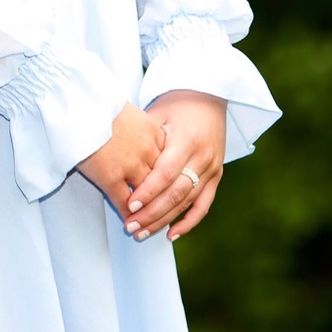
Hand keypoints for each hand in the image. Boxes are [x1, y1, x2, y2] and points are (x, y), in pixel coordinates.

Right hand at [76, 103, 165, 221]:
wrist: (75, 103)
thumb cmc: (93, 101)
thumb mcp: (124, 107)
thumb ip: (133, 122)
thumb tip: (129, 126)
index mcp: (152, 130)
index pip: (168, 160)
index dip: (170, 177)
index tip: (171, 186)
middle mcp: (147, 150)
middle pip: (164, 182)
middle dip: (164, 200)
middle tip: (164, 212)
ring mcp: (131, 165)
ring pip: (148, 196)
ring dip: (148, 213)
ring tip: (146, 224)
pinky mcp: (111, 176)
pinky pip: (124, 202)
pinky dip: (129, 215)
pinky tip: (129, 222)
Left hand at [125, 90, 226, 241]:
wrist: (208, 96)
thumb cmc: (175, 103)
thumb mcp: (157, 114)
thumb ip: (143, 138)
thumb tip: (115, 156)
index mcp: (186, 140)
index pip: (166, 172)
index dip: (148, 191)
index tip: (130, 205)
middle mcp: (202, 157)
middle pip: (176, 193)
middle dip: (152, 213)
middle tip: (131, 226)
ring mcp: (212, 168)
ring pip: (188, 202)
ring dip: (164, 220)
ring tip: (142, 233)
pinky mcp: (216, 176)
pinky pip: (204, 205)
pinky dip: (189, 222)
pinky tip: (171, 234)